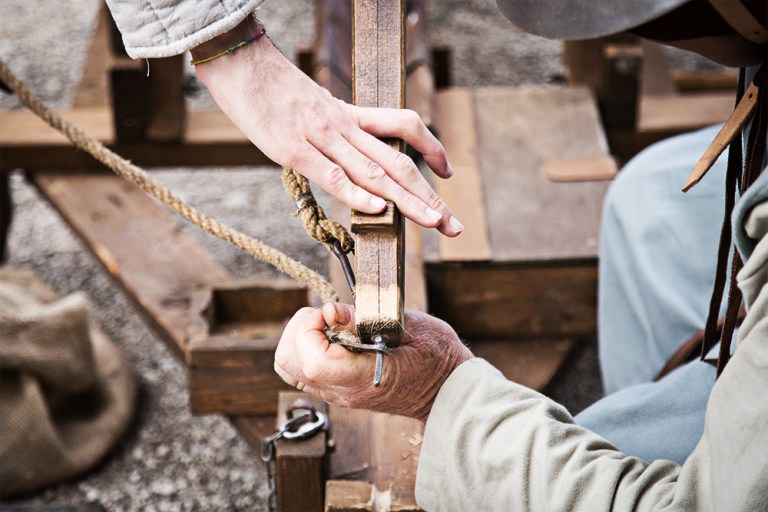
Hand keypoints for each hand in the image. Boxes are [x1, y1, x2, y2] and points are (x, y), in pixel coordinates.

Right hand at [192, 18, 463, 236]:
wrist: (240, 60)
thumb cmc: (271, 86)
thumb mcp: (312, 105)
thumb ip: (332, 130)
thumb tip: (344, 154)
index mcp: (349, 114)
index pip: (404, 126)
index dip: (431, 147)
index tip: (448, 171)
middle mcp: (345, 126)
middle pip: (399, 162)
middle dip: (429, 196)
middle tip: (454, 225)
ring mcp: (322, 137)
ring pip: (376, 172)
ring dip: (409, 201)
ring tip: (435, 223)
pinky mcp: (294, 149)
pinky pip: (333, 175)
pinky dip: (358, 194)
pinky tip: (379, 211)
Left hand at [274, 303, 472, 421]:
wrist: (447, 390)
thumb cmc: (436, 356)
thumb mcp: (408, 327)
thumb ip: (364, 319)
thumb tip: (330, 310)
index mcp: (363, 379)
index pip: (312, 361)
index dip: (311, 329)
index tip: (333, 312)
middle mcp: (342, 391)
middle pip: (288, 361)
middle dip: (300, 328)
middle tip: (330, 316)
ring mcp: (336, 393)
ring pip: (288, 365)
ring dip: (300, 337)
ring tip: (331, 325)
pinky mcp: (335, 389)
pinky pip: (301, 369)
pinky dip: (307, 346)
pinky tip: (334, 336)